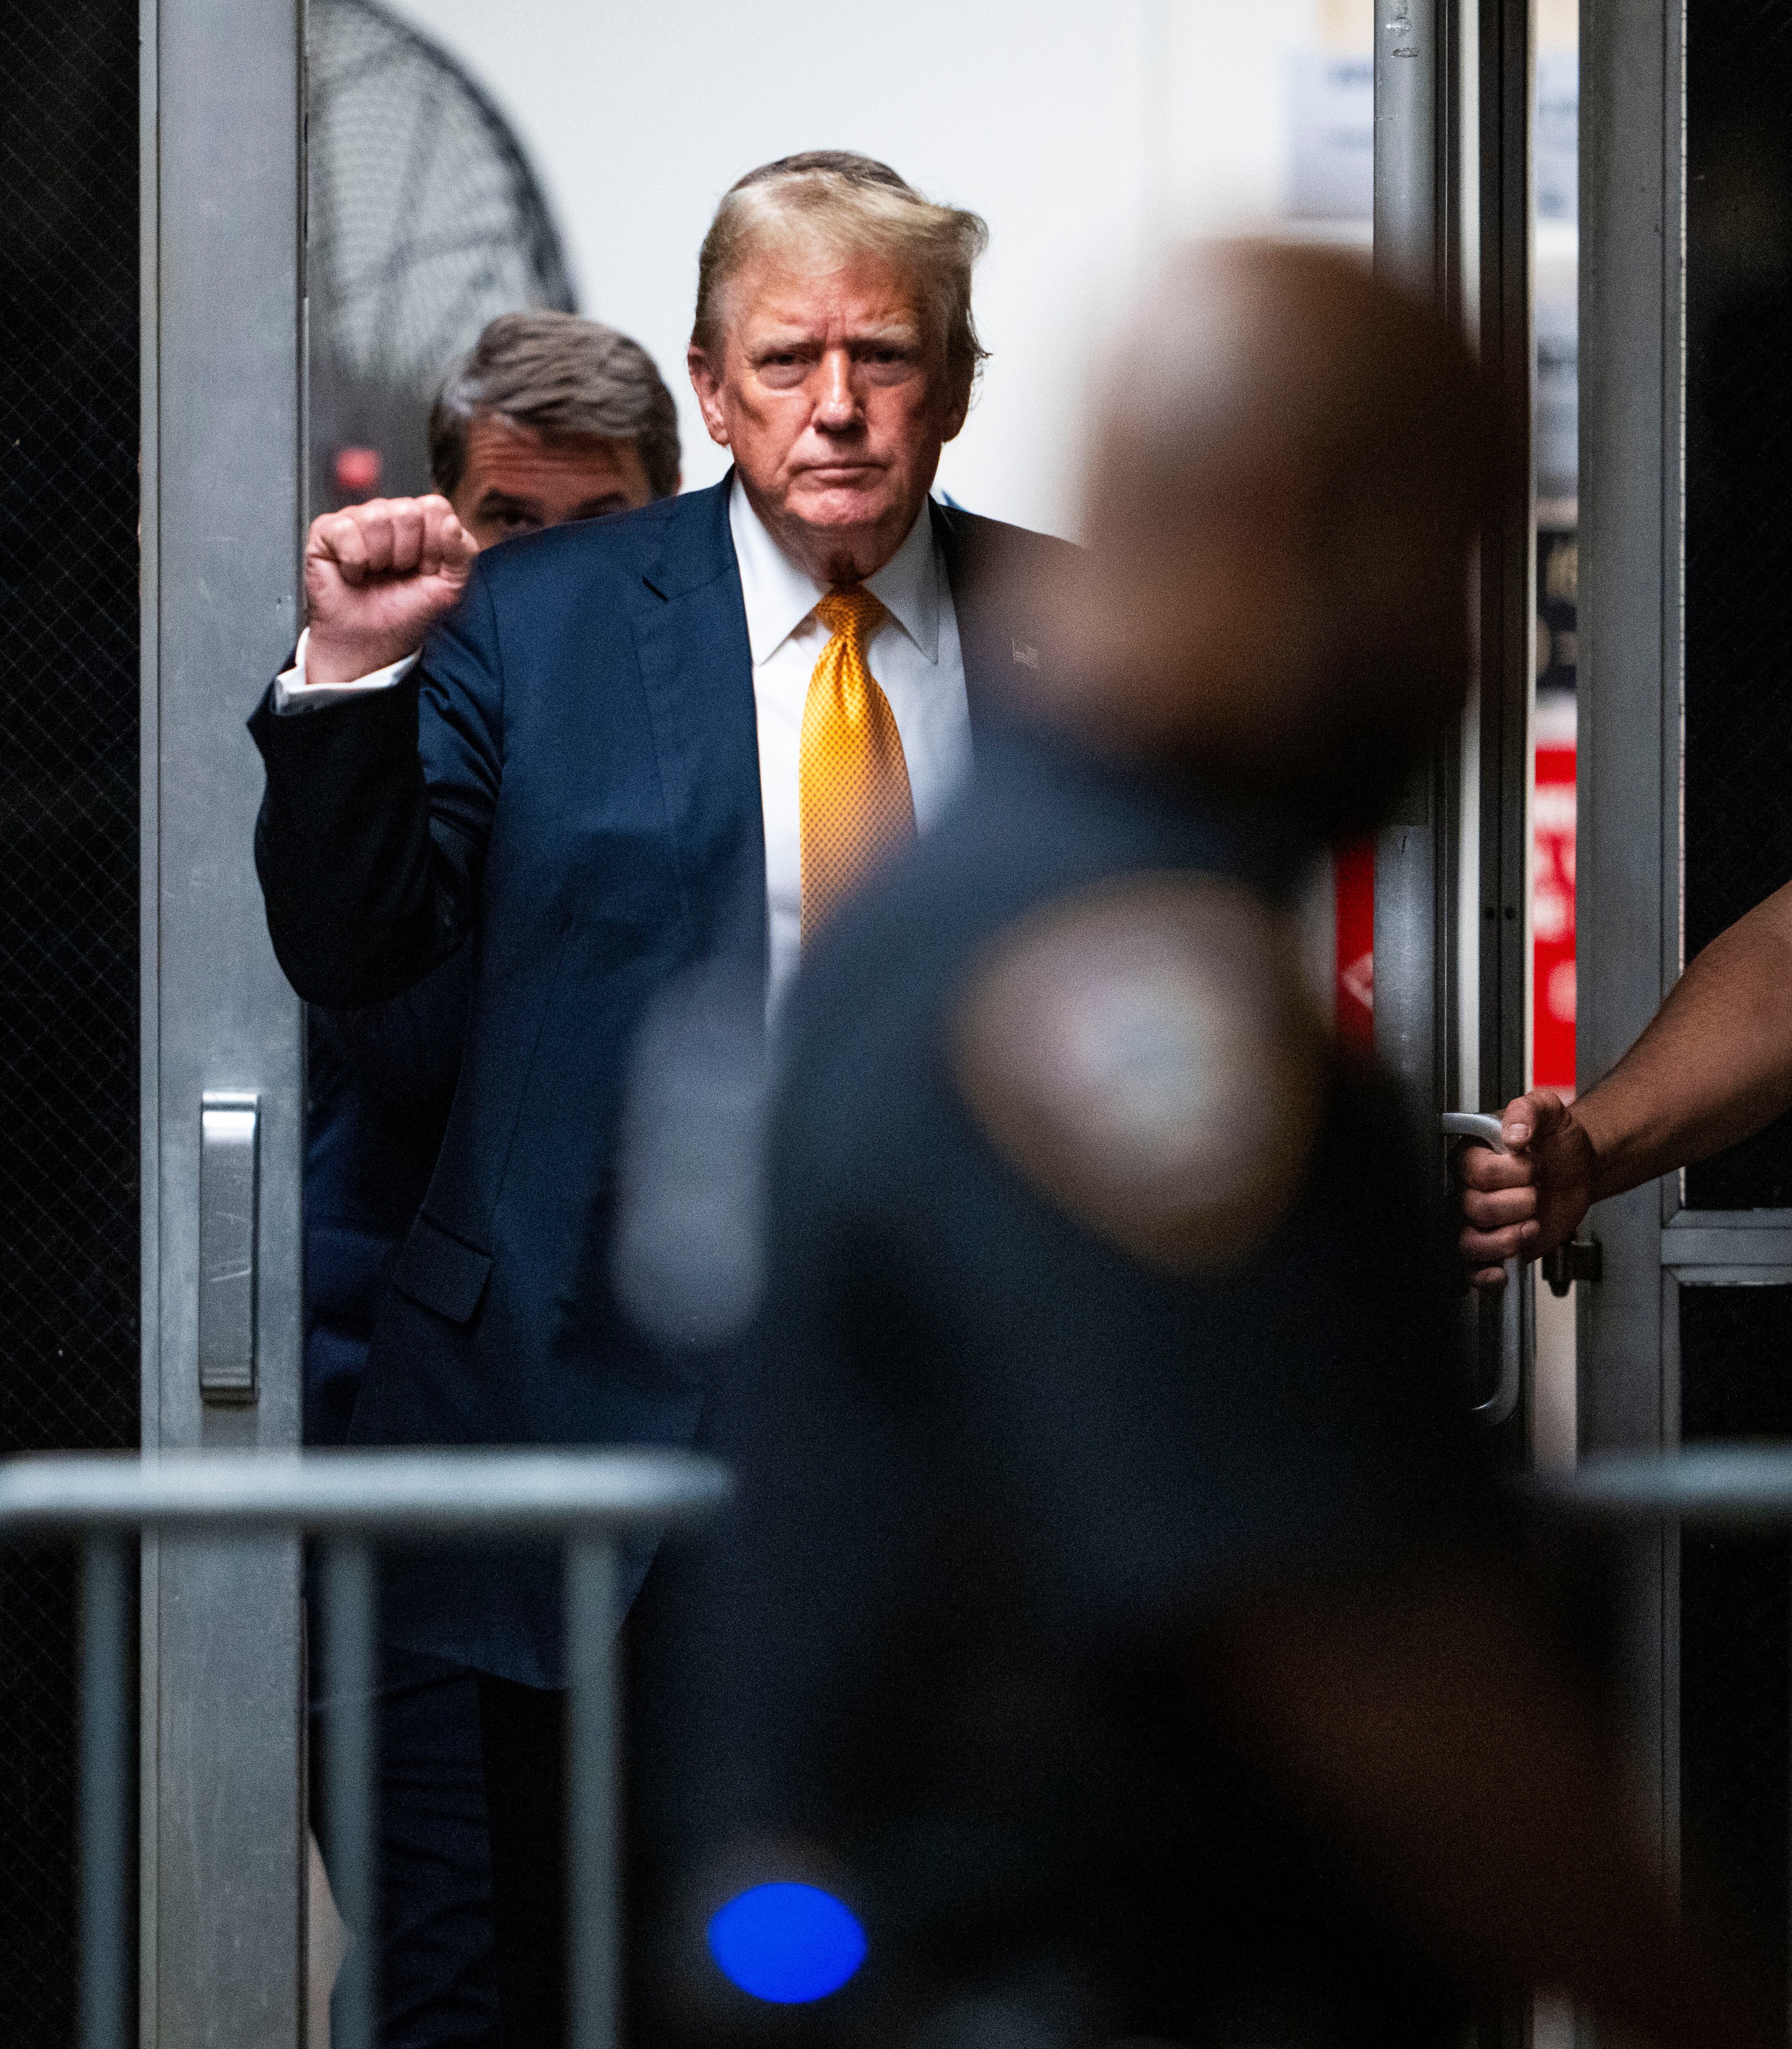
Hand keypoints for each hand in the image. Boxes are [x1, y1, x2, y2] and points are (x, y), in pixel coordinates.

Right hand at [303, 495, 476, 682]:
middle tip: (397, 575)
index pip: (435, 507)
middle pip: (407, 511)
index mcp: (421, 523)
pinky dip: (353, 562)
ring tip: (375, 575)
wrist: (370, 644)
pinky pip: (345, 531)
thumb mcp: (450, 588)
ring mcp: (356, 519)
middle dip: (407, 554)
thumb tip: (452, 522)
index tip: (425, 570)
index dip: (434, 544)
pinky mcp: (326, 531)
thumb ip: (463, 553)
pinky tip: (353, 574)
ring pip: (377, 518)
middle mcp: (388, 515)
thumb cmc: (405, 614)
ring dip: (380, 559)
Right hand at [1457, 1088, 1596, 1288]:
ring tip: (1531, 1226)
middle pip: (1474, 1208)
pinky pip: (1471, 1268)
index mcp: (1471, 1155)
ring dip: (1506, 1239)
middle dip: (1518, 1204)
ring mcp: (1479, 1220)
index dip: (1511, 1174)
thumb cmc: (1557, 1141)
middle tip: (1537, 1192)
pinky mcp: (1493, 1244)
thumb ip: (1529, 1110)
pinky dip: (1485, 1274)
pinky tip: (1502, 1270)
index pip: (1477, 1172)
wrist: (1579, 1168)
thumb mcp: (1549, 1111)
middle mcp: (1468, 1189)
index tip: (1532, 1164)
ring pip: (1469, 1242)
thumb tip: (1513, 1133)